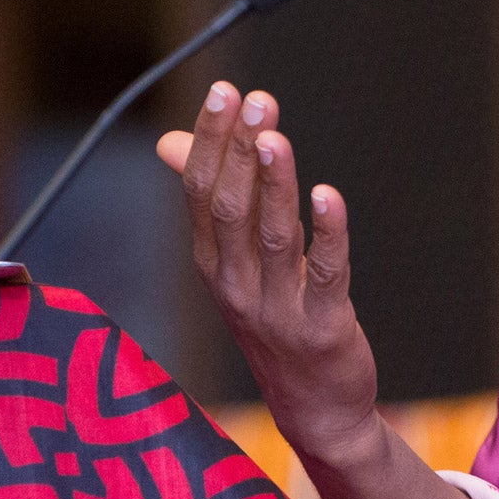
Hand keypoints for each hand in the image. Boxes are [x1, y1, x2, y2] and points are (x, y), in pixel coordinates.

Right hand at [157, 83, 381, 469]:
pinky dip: (327, 232)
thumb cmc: (273, 318)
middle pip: (230, 209)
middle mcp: (234, 284)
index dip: (212, 140)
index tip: (225, 90)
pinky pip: (324, 273)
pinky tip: (328, 194)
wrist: (315, 407)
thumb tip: (170, 142)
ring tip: (275, 137)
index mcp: (212, 262)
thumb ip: (208, 199)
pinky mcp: (322, 326)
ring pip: (273, 236)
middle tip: (256, 99)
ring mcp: (276, 308)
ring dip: (275, 184)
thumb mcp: (233, 262)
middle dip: (240, 151)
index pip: (201, 191)